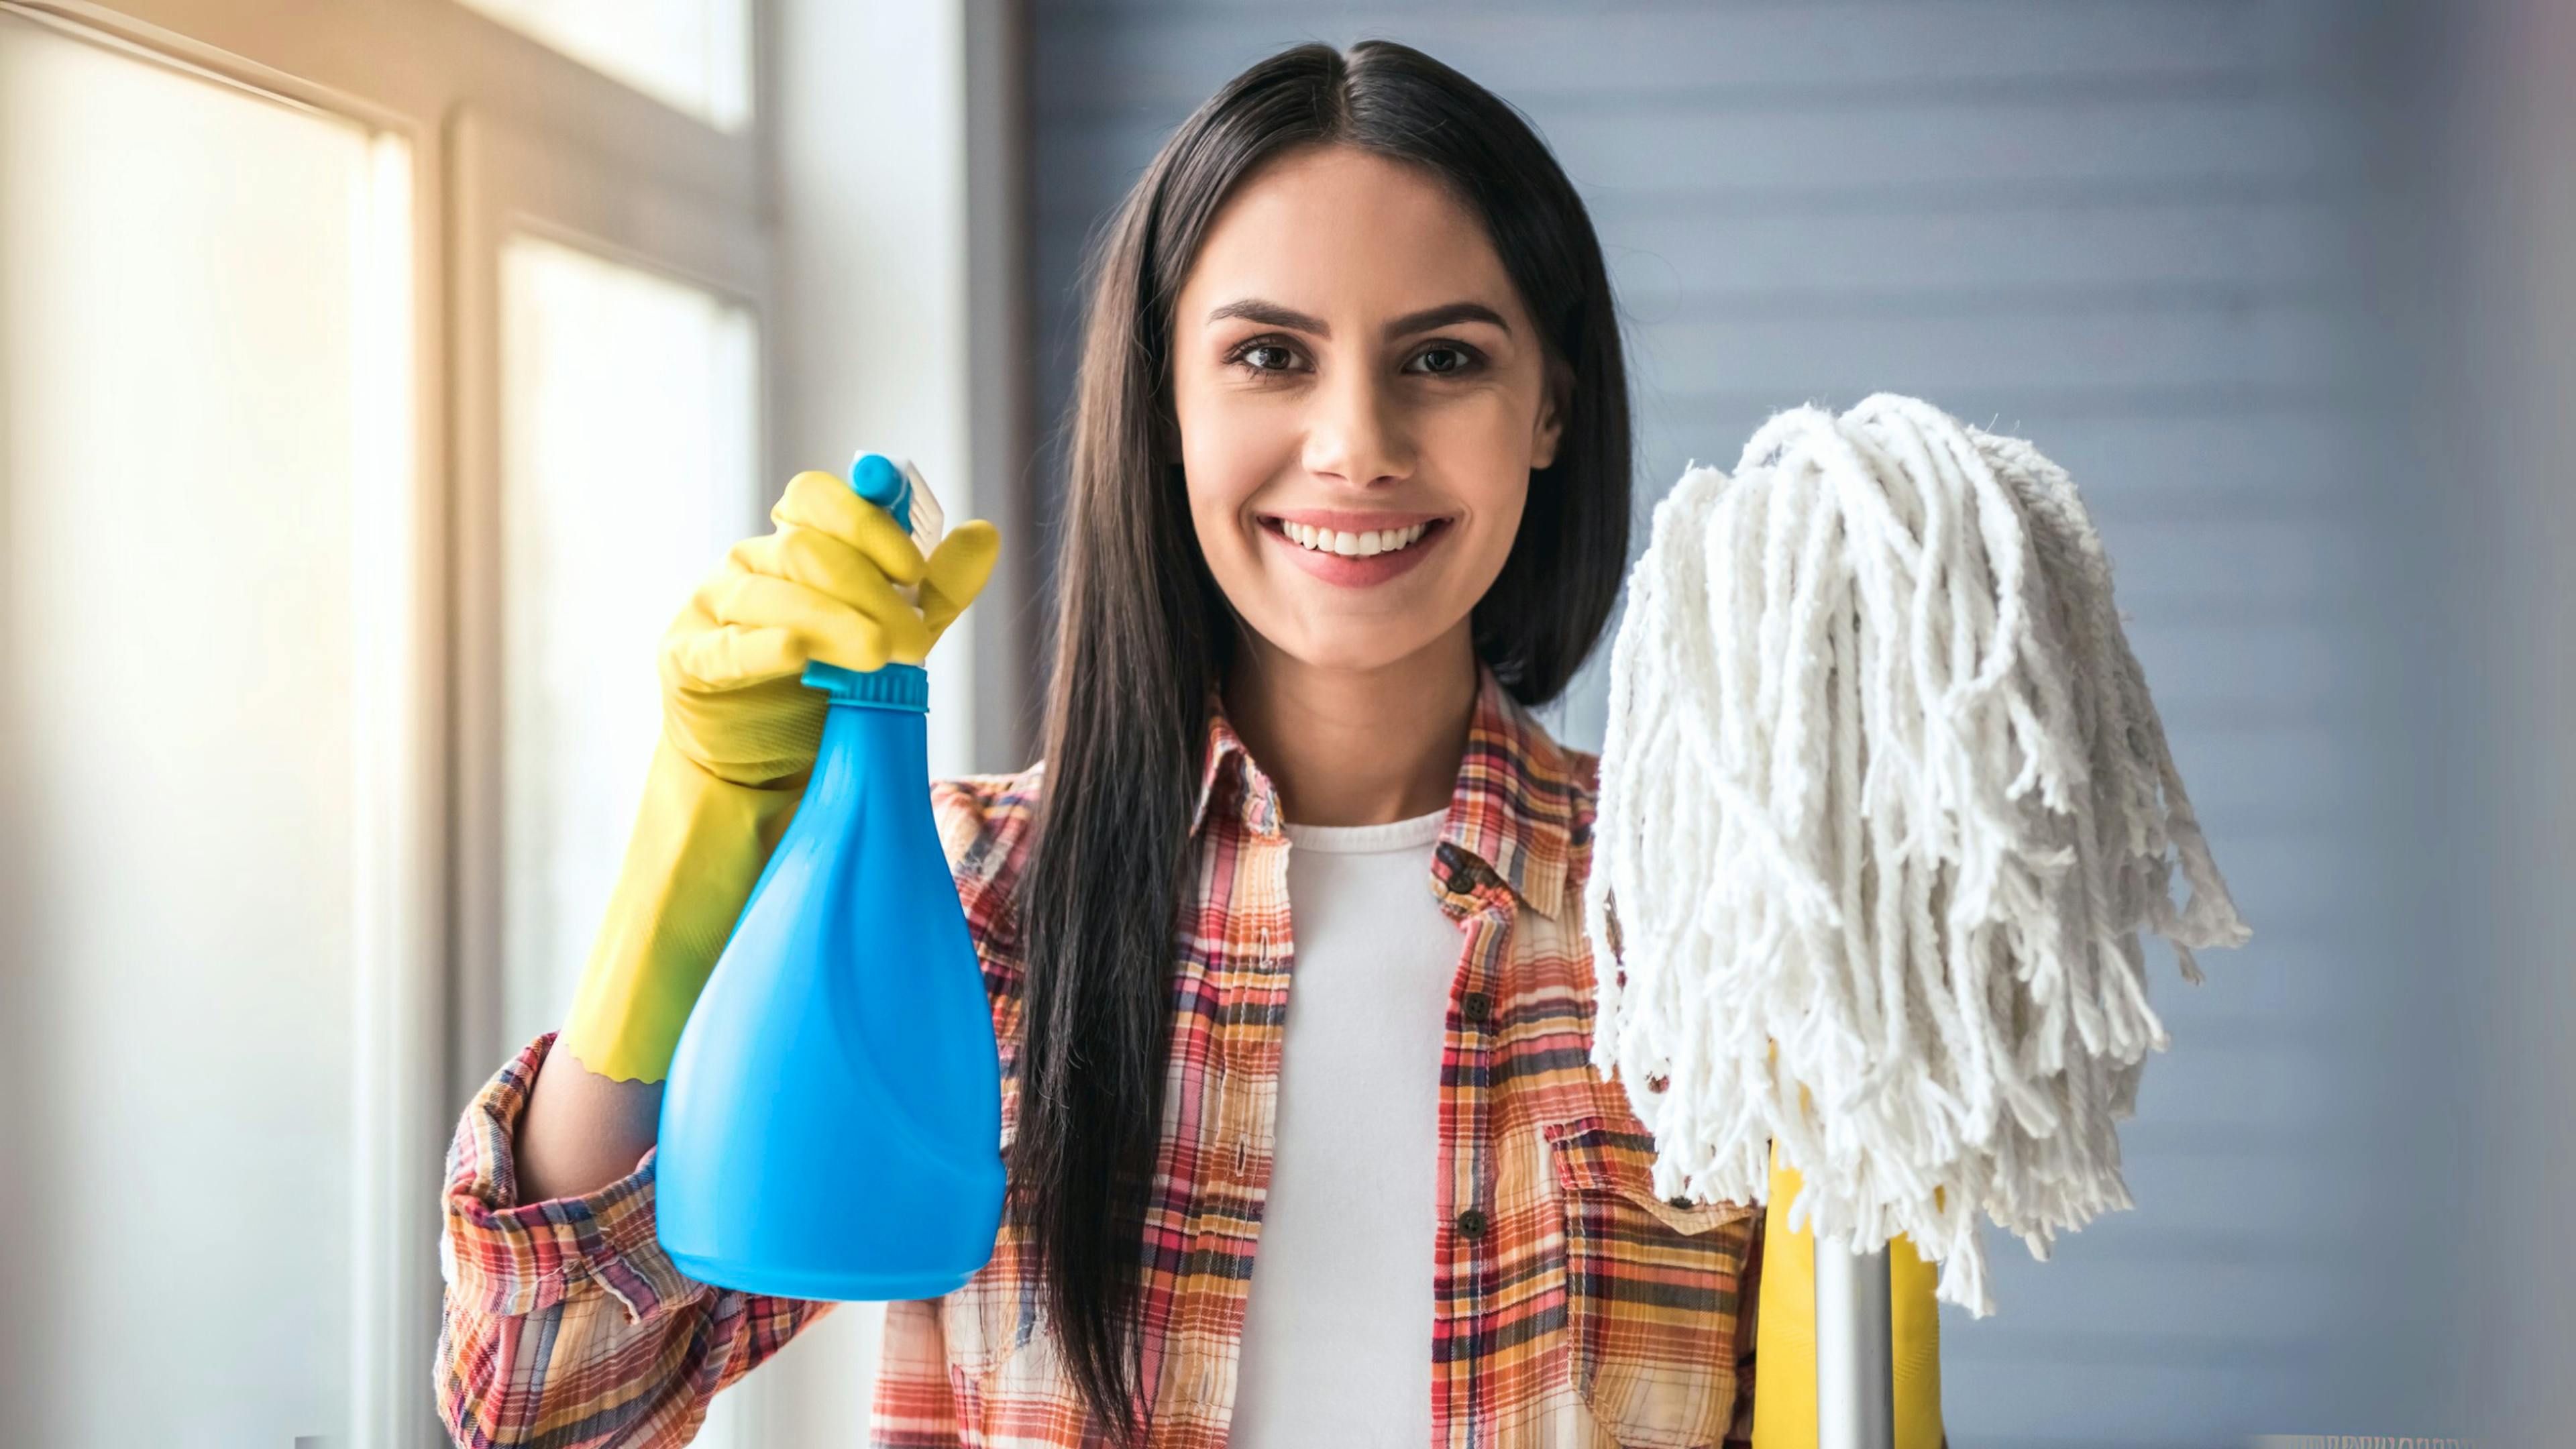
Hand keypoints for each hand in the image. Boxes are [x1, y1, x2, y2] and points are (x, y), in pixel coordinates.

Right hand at [659, 468, 1000, 786]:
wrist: (764, 764)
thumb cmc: (825, 687)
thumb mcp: (896, 634)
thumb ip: (938, 589)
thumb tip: (984, 534)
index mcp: (797, 544)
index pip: (817, 499)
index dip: (866, 522)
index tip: (913, 568)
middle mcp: (751, 564)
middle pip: (805, 550)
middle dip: (868, 592)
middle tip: (914, 642)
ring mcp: (713, 608)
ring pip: (771, 594)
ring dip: (833, 621)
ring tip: (879, 655)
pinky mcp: (685, 659)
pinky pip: (724, 647)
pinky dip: (763, 647)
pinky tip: (798, 652)